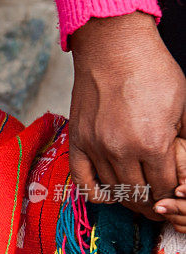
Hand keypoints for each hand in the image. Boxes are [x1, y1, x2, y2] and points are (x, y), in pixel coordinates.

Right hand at [69, 12, 185, 218]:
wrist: (113, 46)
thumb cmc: (151, 69)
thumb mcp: (183, 103)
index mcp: (154, 142)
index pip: (164, 188)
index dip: (172, 195)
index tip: (174, 196)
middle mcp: (122, 150)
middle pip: (138, 195)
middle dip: (151, 205)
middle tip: (157, 207)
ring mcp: (96, 147)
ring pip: (113, 191)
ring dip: (127, 200)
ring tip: (138, 199)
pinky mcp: (78, 141)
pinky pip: (82, 181)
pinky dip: (95, 194)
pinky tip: (108, 195)